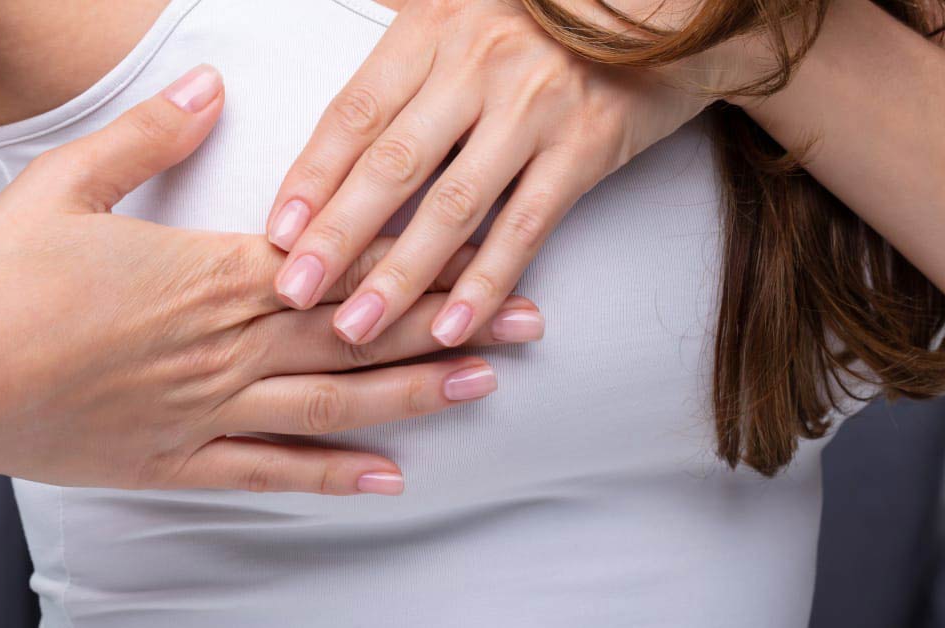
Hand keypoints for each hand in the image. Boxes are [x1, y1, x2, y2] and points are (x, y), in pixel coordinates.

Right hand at [0, 65, 537, 495]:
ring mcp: (206, 409)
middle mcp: (225, 345)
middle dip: (451, 325)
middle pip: (361, 333)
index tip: (481, 252)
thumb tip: (214, 87)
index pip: (340, 262)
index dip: (418, 259)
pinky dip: (333, 476)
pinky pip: (270, 472)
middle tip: (528, 323)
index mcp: (209, 274)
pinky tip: (389, 478)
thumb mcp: (67, 185)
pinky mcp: (176, 460)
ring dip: (416, 394)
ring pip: (335, 403)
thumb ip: (151, 135)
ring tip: (485, 386)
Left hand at [266, 0, 712, 346]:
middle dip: (337, 237)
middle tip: (292, 292)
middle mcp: (477, 66)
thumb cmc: (545, 9)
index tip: (277, 234)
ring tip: (356, 329)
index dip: (311, 178)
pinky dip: (486, 281)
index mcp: (433, 29)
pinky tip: (450, 326)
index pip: (355, 115)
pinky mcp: (586, 147)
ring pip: (453, 206)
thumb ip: (399, 43)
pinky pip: (526, 225)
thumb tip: (335, 82)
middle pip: (392, 165)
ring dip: (400, 276)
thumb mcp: (460, 1)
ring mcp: (534, 109)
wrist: (667, 1)